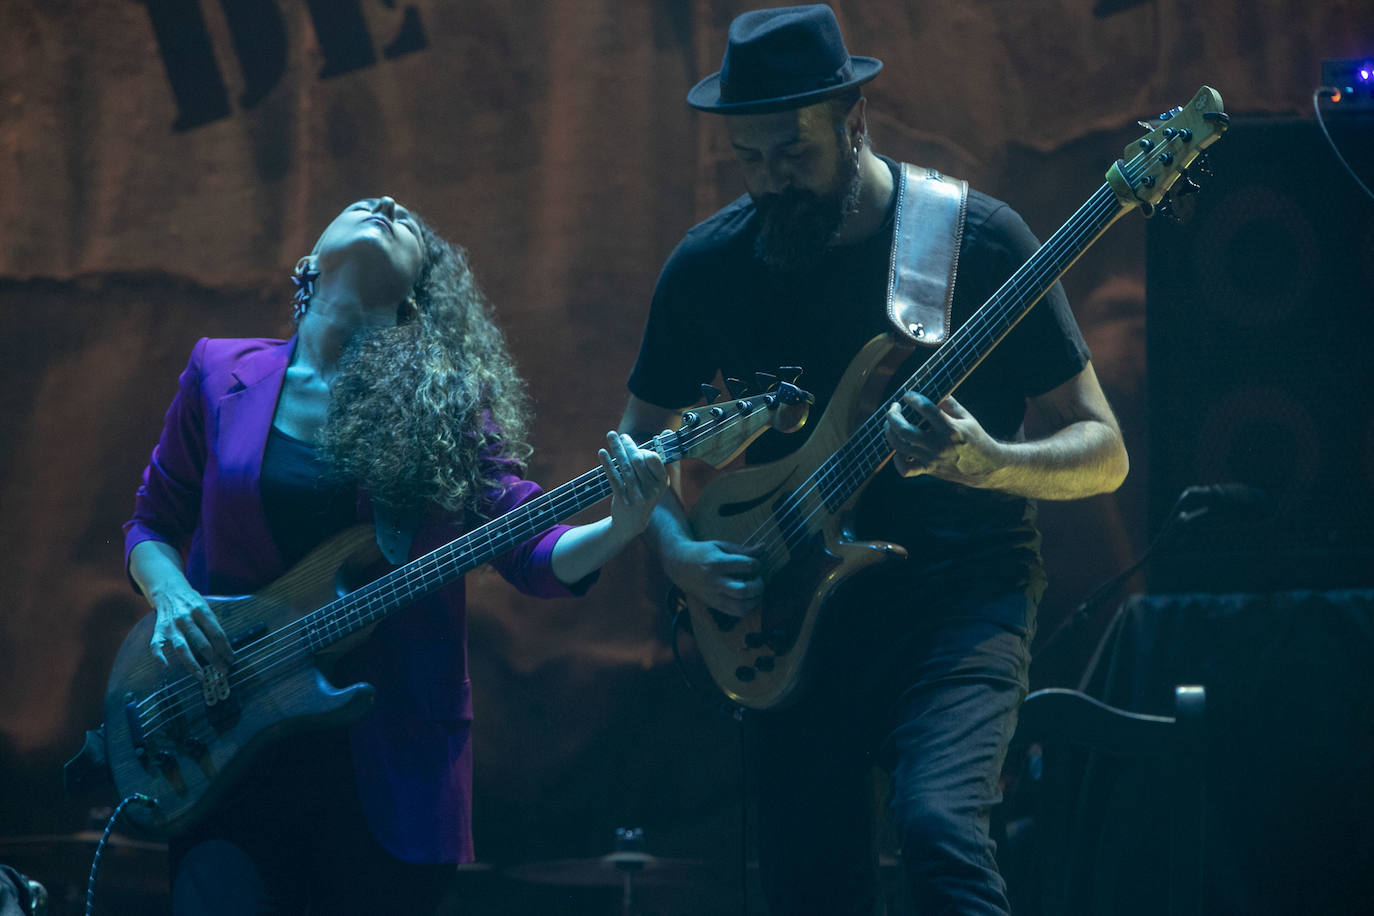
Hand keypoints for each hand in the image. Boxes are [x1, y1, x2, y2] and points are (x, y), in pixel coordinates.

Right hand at [147, 576, 232, 678]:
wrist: (168, 589)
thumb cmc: (191, 601)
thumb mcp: (205, 606)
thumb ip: (212, 624)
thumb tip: (225, 646)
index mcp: (201, 610)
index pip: (217, 633)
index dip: (225, 648)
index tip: (231, 659)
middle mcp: (186, 618)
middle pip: (202, 642)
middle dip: (214, 659)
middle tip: (223, 670)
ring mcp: (171, 625)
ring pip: (182, 647)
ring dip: (192, 664)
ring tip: (201, 676)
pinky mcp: (159, 629)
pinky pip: (156, 646)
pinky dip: (159, 657)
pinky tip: (167, 667)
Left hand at [599, 432, 668, 538]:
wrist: (632, 523)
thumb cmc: (643, 494)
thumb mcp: (655, 481)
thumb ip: (658, 458)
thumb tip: (667, 432)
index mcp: (662, 482)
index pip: (653, 459)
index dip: (643, 449)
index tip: (633, 445)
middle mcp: (652, 489)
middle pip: (638, 461)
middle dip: (628, 446)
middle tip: (619, 435)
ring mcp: (637, 496)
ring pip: (625, 468)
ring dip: (617, 449)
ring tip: (610, 435)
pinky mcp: (623, 500)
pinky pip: (614, 478)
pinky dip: (608, 464)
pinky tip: (602, 453)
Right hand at [662, 538, 763, 617]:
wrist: (679, 564)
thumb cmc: (702, 552)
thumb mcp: (720, 545)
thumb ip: (742, 549)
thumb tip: (763, 548)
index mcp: (717, 563)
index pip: (747, 566)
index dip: (757, 565)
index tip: (756, 564)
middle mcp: (714, 581)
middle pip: (744, 590)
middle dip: (759, 586)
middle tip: (759, 579)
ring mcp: (713, 595)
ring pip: (740, 606)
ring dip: (755, 600)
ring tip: (756, 591)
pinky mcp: (713, 604)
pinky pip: (734, 613)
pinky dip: (746, 607)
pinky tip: (748, 599)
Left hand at [885, 392, 1002, 484]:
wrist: (986, 467)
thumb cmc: (976, 438)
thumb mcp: (967, 417)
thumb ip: (949, 404)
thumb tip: (931, 393)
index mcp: (950, 428)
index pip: (925, 409)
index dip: (913, 398)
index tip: (908, 394)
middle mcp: (939, 445)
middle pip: (904, 430)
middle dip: (893, 416)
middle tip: (893, 408)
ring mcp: (932, 459)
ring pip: (900, 447)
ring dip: (890, 432)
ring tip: (890, 423)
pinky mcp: (929, 470)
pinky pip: (906, 469)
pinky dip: (898, 460)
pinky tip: (899, 450)